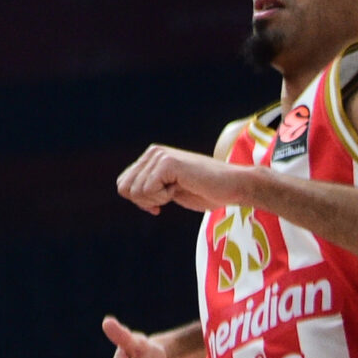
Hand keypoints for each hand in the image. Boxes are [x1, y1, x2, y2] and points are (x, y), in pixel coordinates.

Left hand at [116, 144, 243, 215]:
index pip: (124, 184)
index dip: (140, 200)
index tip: (159, 205)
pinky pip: (149, 190)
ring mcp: (159, 156)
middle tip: (169, 197)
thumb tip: (124, 190)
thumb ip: (148, 188)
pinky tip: (181, 188)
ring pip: (136, 191)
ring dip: (158, 199)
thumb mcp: (170, 190)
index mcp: (151, 158)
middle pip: (126, 188)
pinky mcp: (167, 163)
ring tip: (180, 189)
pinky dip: (164, 197)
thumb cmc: (207, 192)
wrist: (234, 186)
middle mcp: (153, 153)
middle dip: (146, 201)